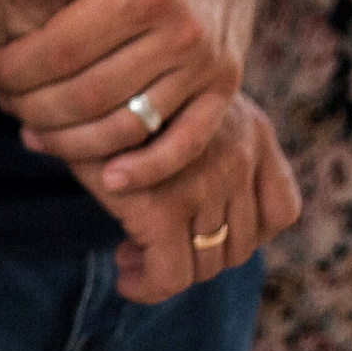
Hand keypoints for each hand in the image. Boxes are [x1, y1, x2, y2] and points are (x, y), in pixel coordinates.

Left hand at [0, 0, 264, 190]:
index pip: (60, 50)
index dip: (12, 68)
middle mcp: (181, 33)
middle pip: (89, 95)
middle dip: (32, 107)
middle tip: (1, 103)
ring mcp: (209, 65)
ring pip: (130, 126)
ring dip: (73, 142)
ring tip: (31, 133)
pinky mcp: (227, 86)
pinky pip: (188, 142)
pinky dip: (149, 169)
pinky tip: (107, 179)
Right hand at [82, 94, 298, 304]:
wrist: (72, 62)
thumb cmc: (114, 80)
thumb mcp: (177, 101)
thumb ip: (201, 143)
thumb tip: (208, 207)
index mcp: (252, 130)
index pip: (279, 210)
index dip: (243, 234)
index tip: (198, 236)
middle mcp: (238, 156)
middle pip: (240, 242)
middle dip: (198, 258)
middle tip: (151, 254)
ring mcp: (204, 184)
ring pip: (207, 263)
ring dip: (171, 273)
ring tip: (132, 261)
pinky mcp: (160, 208)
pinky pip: (169, 275)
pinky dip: (149, 288)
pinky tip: (127, 280)